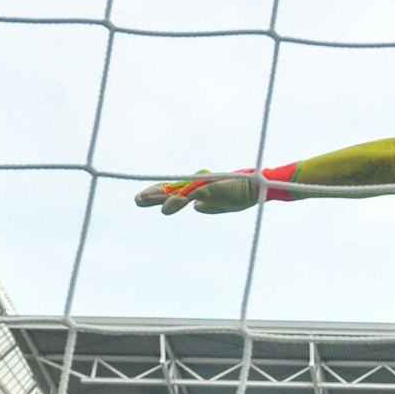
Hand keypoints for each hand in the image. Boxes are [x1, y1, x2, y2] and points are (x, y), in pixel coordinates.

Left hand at [135, 170, 260, 215]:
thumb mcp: (222, 206)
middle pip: (170, 189)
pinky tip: (166, 208)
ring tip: (141, 200)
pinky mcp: (208, 188)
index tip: (142, 199)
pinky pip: (189, 195)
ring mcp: (201, 186)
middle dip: (153, 195)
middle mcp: (197, 185)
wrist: (257, 189)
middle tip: (137, 200)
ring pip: (175, 191)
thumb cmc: (242, 195)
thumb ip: (208, 206)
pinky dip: (177, 201)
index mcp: (199, 190)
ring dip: (158, 197)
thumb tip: (195, 207)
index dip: (159, 195)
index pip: (174, 191)